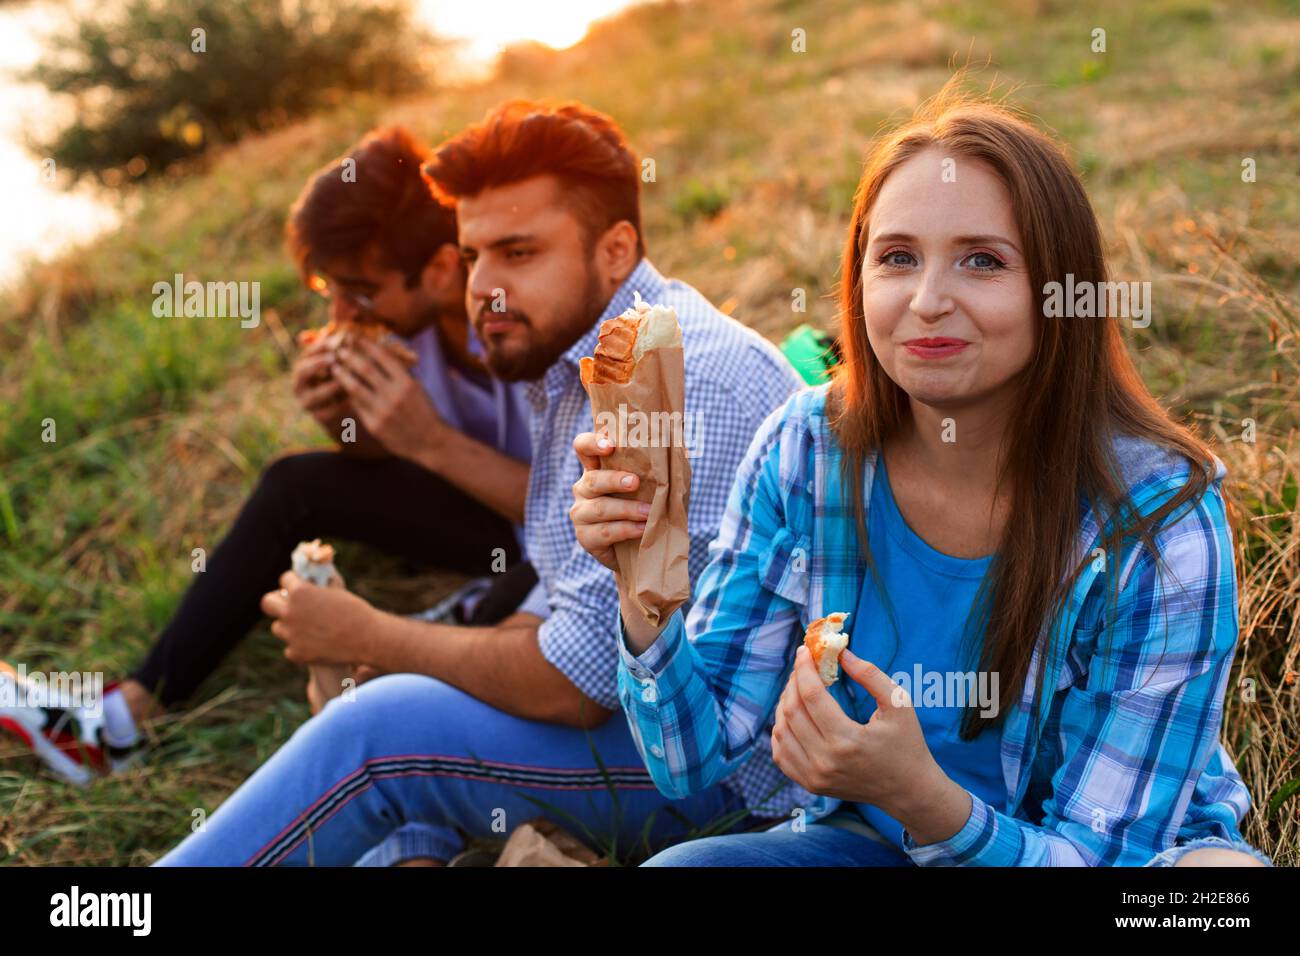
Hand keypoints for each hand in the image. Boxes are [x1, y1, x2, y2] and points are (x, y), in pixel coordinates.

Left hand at [260, 571, 377, 664]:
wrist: (367, 639)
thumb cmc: (355, 611)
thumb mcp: (334, 591)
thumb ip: (315, 588)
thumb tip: (306, 581)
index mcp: (299, 591)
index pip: (284, 579)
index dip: (293, 582)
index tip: (298, 586)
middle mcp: (290, 612)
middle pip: (267, 602)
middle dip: (276, 601)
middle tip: (288, 605)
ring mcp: (290, 634)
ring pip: (278, 627)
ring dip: (289, 626)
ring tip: (310, 628)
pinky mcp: (295, 653)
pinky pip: (290, 647)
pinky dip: (301, 646)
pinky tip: (318, 645)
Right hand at [292, 342, 349, 428]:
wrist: (348, 408)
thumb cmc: (344, 376)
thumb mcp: (341, 359)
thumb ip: (335, 345)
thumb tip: (330, 327)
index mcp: (304, 366)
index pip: (306, 353)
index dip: (318, 346)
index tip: (332, 341)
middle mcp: (301, 384)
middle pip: (302, 372)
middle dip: (317, 364)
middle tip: (332, 359)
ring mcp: (308, 402)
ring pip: (316, 394)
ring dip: (331, 386)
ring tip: (345, 379)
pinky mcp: (320, 417)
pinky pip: (329, 410)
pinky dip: (341, 404)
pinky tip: (354, 397)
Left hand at [330, 336, 444, 461]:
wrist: (430, 441)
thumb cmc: (424, 411)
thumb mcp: (417, 388)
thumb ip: (399, 373)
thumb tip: (379, 354)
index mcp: (407, 382)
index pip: (383, 357)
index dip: (366, 345)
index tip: (355, 337)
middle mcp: (395, 395)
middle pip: (366, 369)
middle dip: (350, 357)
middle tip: (340, 350)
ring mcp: (383, 411)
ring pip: (356, 388)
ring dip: (343, 375)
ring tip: (335, 368)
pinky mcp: (375, 426)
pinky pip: (357, 406)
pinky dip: (349, 395)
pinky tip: (343, 389)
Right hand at [569, 430, 649, 571]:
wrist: (639, 548)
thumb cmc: (644, 507)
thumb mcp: (653, 485)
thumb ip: (662, 466)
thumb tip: (685, 448)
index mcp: (597, 468)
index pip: (583, 447)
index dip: (592, 443)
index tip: (610, 445)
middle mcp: (584, 488)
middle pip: (593, 479)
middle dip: (614, 480)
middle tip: (635, 482)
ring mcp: (581, 514)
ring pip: (600, 508)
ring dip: (627, 509)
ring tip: (648, 511)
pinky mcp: (585, 537)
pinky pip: (605, 532)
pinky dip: (627, 530)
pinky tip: (643, 529)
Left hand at [772, 645, 942, 817]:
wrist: (908, 791)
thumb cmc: (907, 744)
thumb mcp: (898, 704)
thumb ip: (870, 674)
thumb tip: (840, 653)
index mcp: (847, 741)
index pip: (811, 696)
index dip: (804, 669)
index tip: (805, 650)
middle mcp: (825, 761)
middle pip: (792, 711)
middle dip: (793, 682)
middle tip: (803, 667)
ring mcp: (814, 776)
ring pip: (781, 731)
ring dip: (784, 703)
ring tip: (798, 688)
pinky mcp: (809, 784)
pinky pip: (780, 753)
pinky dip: (781, 730)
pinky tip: (793, 715)